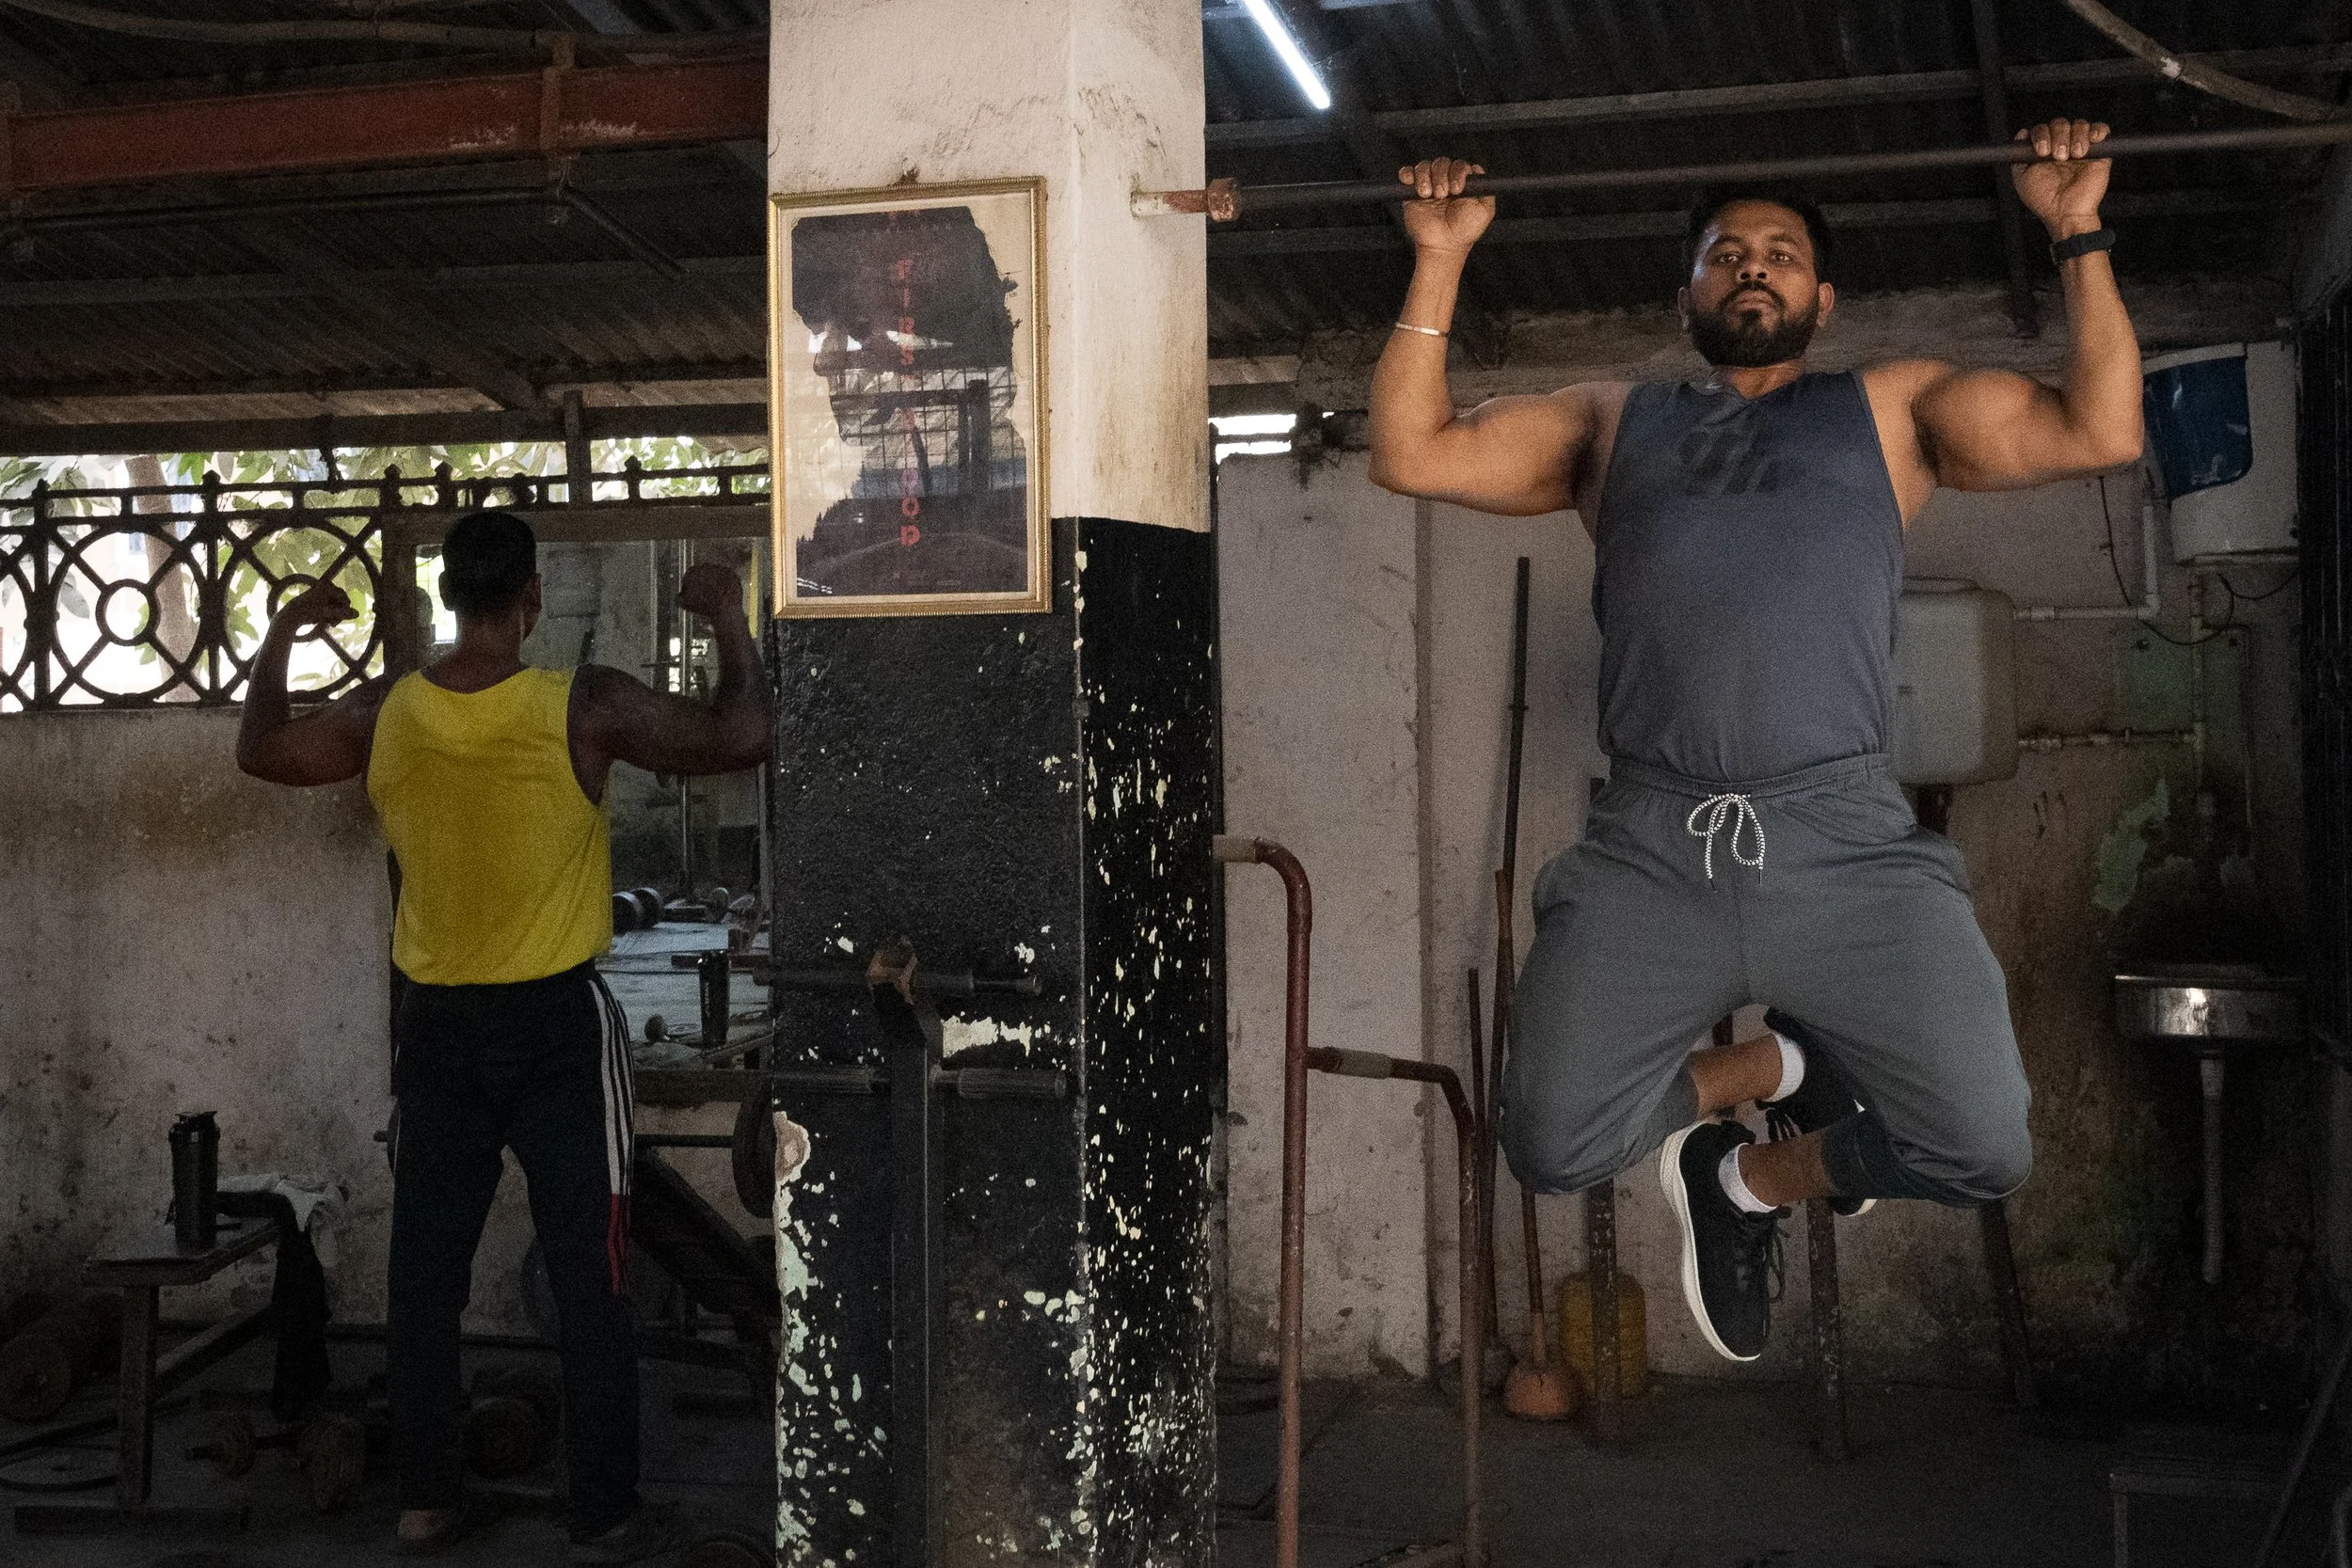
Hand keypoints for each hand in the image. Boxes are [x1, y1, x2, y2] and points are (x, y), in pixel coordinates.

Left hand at [271, 581, 354, 638]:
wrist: (290, 615)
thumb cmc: (309, 612)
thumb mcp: (327, 613)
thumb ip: (343, 613)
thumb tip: (358, 614)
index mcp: (327, 587)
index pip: (343, 597)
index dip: (345, 609)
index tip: (341, 619)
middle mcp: (324, 588)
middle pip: (340, 600)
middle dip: (339, 612)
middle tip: (334, 624)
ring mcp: (321, 593)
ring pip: (335, 604)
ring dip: (335, 614)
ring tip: (329, 623)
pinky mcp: (317, 600)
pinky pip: (329, 606)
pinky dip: (329, 613)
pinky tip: (325, 621)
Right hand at [677, 562, 744, 621]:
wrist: (725, 608)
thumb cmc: (704, 606)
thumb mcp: (686, 604)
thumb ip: (679, 597)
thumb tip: (678, 596)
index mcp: (692, 571)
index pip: (689, 576)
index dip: (690, 585)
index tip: (693, 593)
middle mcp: (705, 566)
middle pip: (702, 573)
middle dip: (703, 581)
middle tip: (705, 593)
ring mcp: (719, 568)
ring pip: (715, 574)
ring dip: (714, 581)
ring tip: (716, 594)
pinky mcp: (731, 572)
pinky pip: (726, 577)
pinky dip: (725, 583)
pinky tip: (725, 592)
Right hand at [1397, 157, 1493, 254]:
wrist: (1443, 246)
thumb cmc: (1465, 231)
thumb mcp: (1485, 211)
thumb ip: (1486, 189)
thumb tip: (1476, 168)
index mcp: (1461, 182)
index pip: (1459, 166)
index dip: (1457, 172)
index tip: (1457, 189)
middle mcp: (1444, 181)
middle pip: (1441, 163)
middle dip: (1441, 176)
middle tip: (1442, 195)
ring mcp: (1427, 186)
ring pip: (1424, 166)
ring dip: (1425, 177)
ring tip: (1427, 195)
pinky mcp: (1411, 194)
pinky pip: (1406, 174)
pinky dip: (1407, 174)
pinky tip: (1410, 182)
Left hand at [2011, 118, 2110, 238]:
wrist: (2066, 212)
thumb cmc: (2044, 200)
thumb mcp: (2022, 178)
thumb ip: (2019, 157)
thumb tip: (2022, 134)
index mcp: (2045, 151)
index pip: (2042, 129)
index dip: (2041, 135)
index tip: (2042, 151)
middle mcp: (2062, 147)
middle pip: (2060, 123)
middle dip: (2058, 136)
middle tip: (2059, 157)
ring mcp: (2081, 148)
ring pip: (2080, 124)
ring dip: (2076, 137)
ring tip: (2074, 157)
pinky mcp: (2100, 153)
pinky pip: (2101, 130)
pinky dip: (2097, 131)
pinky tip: (2090, 143)